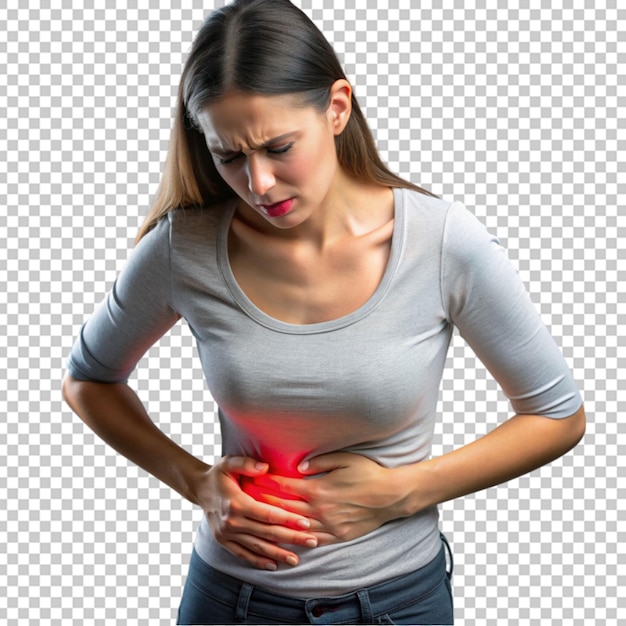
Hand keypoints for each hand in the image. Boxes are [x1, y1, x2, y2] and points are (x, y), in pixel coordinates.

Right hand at [200, 456, 317, 569]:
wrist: (198, 489)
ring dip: (278, 554)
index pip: (268, 514)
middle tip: (312, 541)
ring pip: (257, 547)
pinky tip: (273, 565)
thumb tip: (265, 468)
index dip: (288, 519)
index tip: (306, 522)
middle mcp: (231, 522)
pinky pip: (243, 554)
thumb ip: (247, 464)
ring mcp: (226, 534)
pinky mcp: (223, 541)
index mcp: (236, 503)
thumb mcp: (229, 462)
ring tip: (296, 559)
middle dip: (291, 538)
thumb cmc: (219, 474)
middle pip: (267, 533)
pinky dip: (258, 561)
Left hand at [249, 453, 408, 544]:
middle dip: (266, 504)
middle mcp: (320, 509)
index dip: (268, 483)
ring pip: (296, 527)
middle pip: (285, 508)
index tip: (254, 480)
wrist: (391, 496)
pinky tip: (287, 538)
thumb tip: (297, 468)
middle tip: (249, 502)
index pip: (286, 487)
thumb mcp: (344, 459)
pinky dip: (298, 539)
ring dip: (278, 524)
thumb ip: (318, 462)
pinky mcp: (338, 536)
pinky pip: (313, 540)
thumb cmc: (368, 473)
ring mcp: (328, 525)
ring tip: (261, 523)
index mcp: (318, 489)